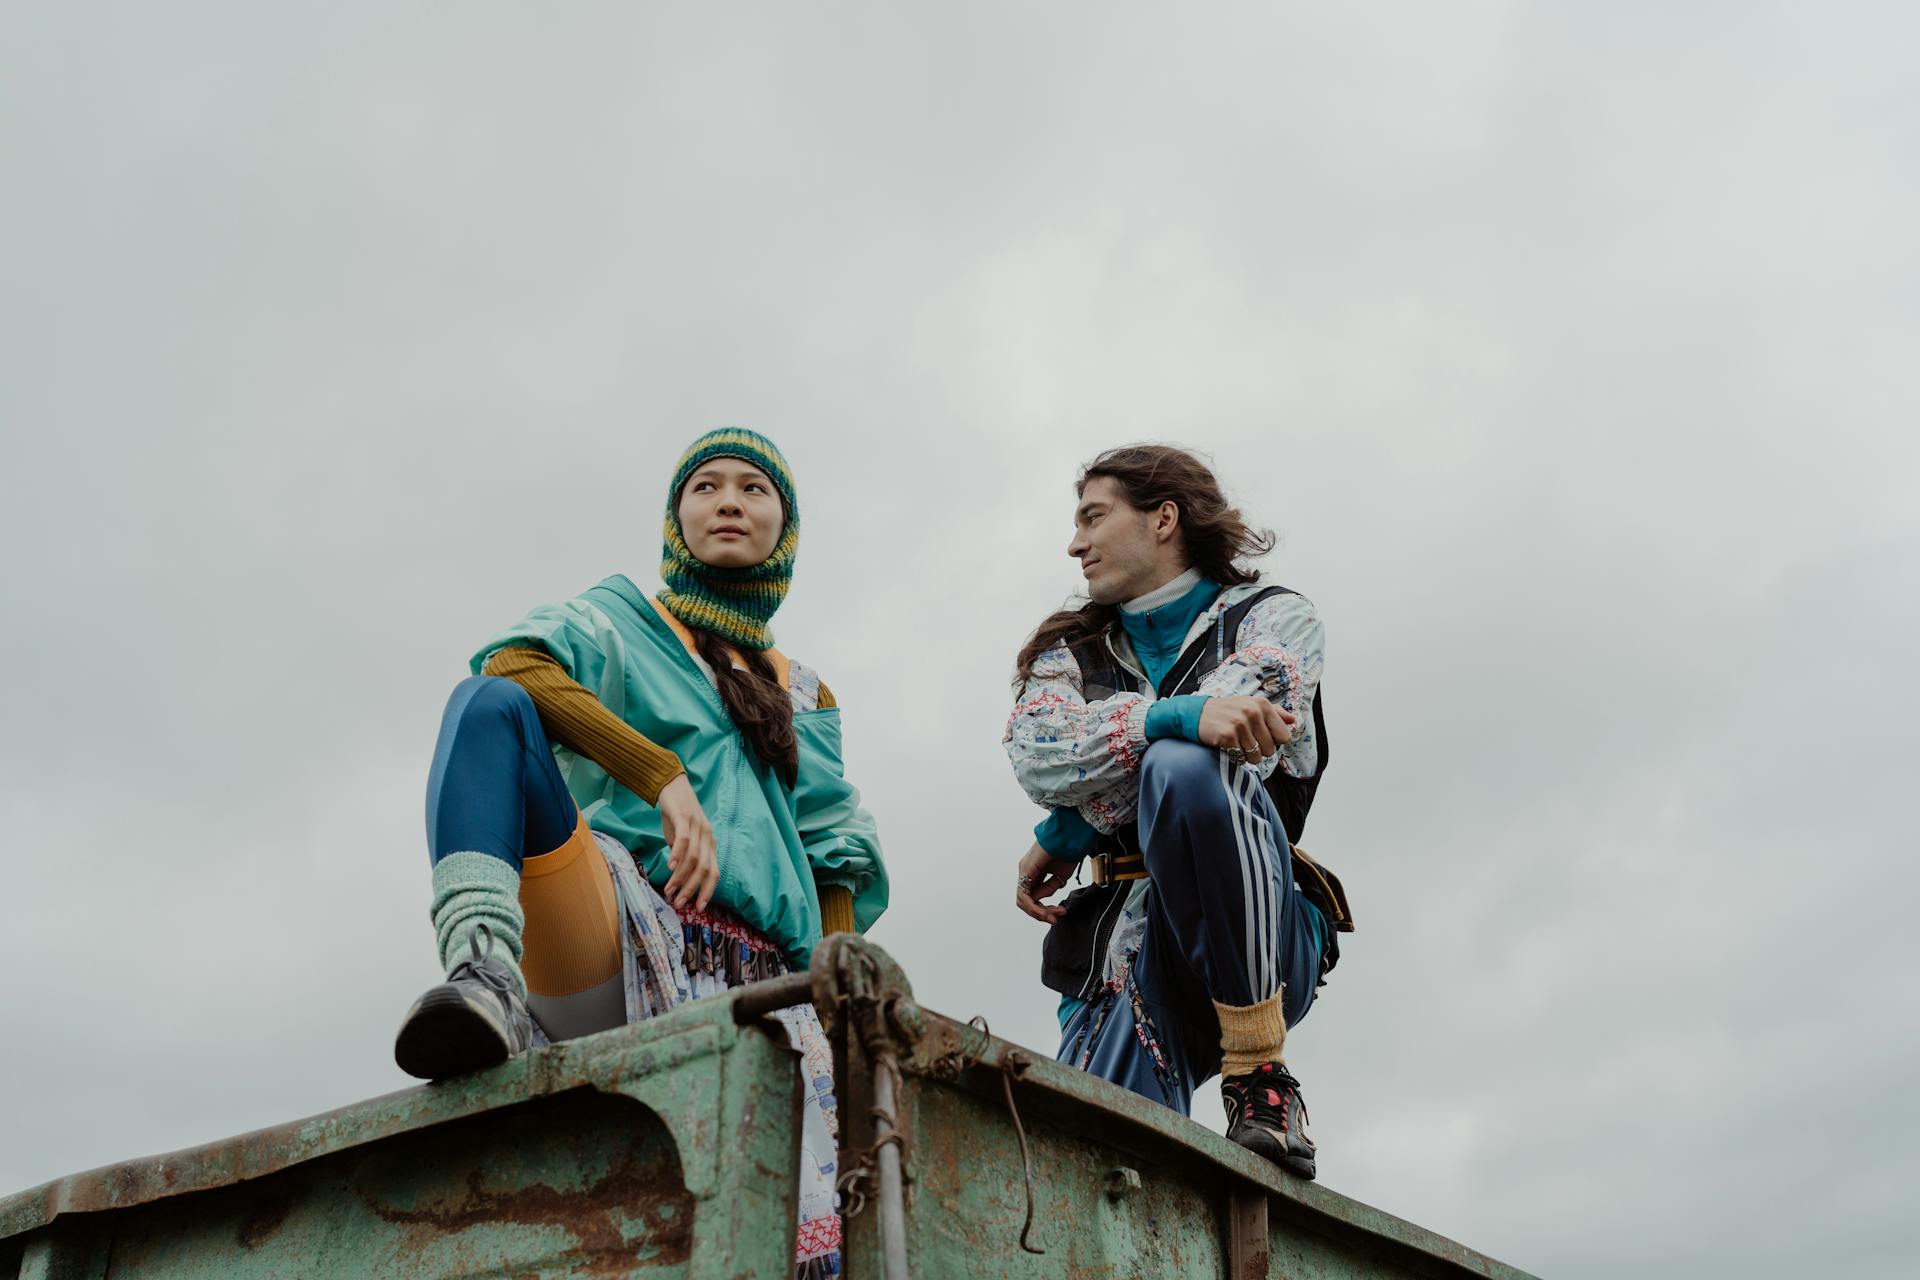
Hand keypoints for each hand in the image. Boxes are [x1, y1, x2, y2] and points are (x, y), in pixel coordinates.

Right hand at [658, 773, 719, 911]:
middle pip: (704, 869)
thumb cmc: (677, 816)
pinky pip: (684, 839)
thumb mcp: (683, 839)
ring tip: (670, 889)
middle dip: (692, 889)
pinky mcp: (685, 817)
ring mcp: (698, 826)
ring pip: (693, 858)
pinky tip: (670, 866)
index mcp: (710, 844)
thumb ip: (684, 856)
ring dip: (681, 876)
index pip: (714, 873)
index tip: (698, 908)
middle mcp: (708, 837)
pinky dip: (678, 854)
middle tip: (680, 903)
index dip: (707, 891)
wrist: (672, 786)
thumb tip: (678, 876)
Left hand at [1015, 841, 1076, 923]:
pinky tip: (1045, 910)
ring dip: (1039, 913)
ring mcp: (1024, 871)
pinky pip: (1023, 895)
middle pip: (1026, 902)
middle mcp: (1026, 873)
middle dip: (1042, 914)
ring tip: (1054, 915)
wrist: (1070, 837)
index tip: (1062, 912)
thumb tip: (1037, 901)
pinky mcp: (1025, 869)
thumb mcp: (1059, 877)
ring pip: (1023, 901)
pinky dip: (1034, 907)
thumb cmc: (1066, 853)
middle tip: (1057, 918)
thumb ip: (1049, 889)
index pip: (1033, 899)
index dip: (1045, 910)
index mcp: (1034, 874)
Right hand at [1197, 695, 1296, 765]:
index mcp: (1262, 705)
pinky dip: (1235, 757)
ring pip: (1256, 756)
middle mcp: (1253, 712)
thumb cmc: (1228, 711)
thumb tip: (1293, 720)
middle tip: (1247, 741)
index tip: (1263, 737)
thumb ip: (1275, 712)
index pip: (1284, 736)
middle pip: (1271, 749)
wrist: (1198, 714)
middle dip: (1260, 750)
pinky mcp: (1228, 735)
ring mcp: (1240, 723)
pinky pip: (1241, 758)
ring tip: (1238, 744)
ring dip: (1247, 755)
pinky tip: (1228, 746)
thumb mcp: (1251, 705)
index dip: (1274, 741)